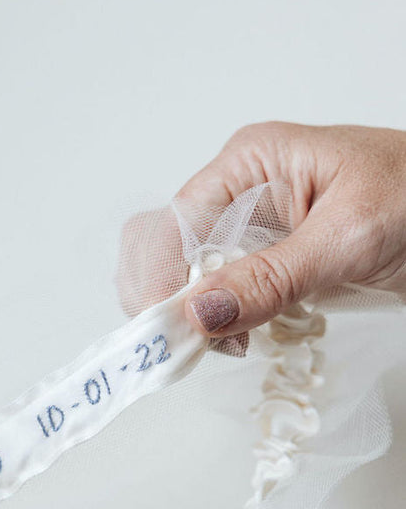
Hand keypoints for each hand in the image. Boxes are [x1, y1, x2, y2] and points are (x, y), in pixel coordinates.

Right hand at [179, 122, 405, 336]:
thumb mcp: (346, 236)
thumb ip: (271, 277)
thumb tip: (200, 312)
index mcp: (251, 162)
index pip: (174, 223)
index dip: (161, 277)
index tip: (172, 329)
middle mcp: (242, 193)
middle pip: (168, 251)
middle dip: (170, 299)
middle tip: (195, 345)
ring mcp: (255, 232)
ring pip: (189, 279)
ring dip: (195, 317)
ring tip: (226, 344)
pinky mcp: (272, 263)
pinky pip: (223, 296)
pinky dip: (222, 323)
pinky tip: (240, 338)